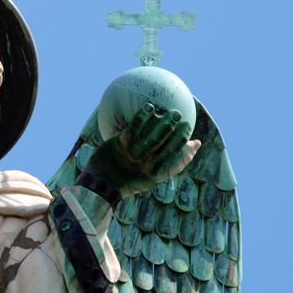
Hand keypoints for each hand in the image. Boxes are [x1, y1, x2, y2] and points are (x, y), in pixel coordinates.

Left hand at [85, 103, 200, 196]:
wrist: (98, 185)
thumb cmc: (123, 180)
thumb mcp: (146, 178)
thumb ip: (166, 167)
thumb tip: (187, 153)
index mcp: (153, 175)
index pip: (175, 162)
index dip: (185, 150)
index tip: (194, 140)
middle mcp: (145, 165)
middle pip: (167, 147)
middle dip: (178, 133)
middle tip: (184, 121)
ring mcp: (133, 155)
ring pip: (154, 137)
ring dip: (165, 123)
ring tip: (173, 112)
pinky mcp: (120, 144)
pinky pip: (134, 128)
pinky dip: (143, 117)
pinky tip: (150, 107)